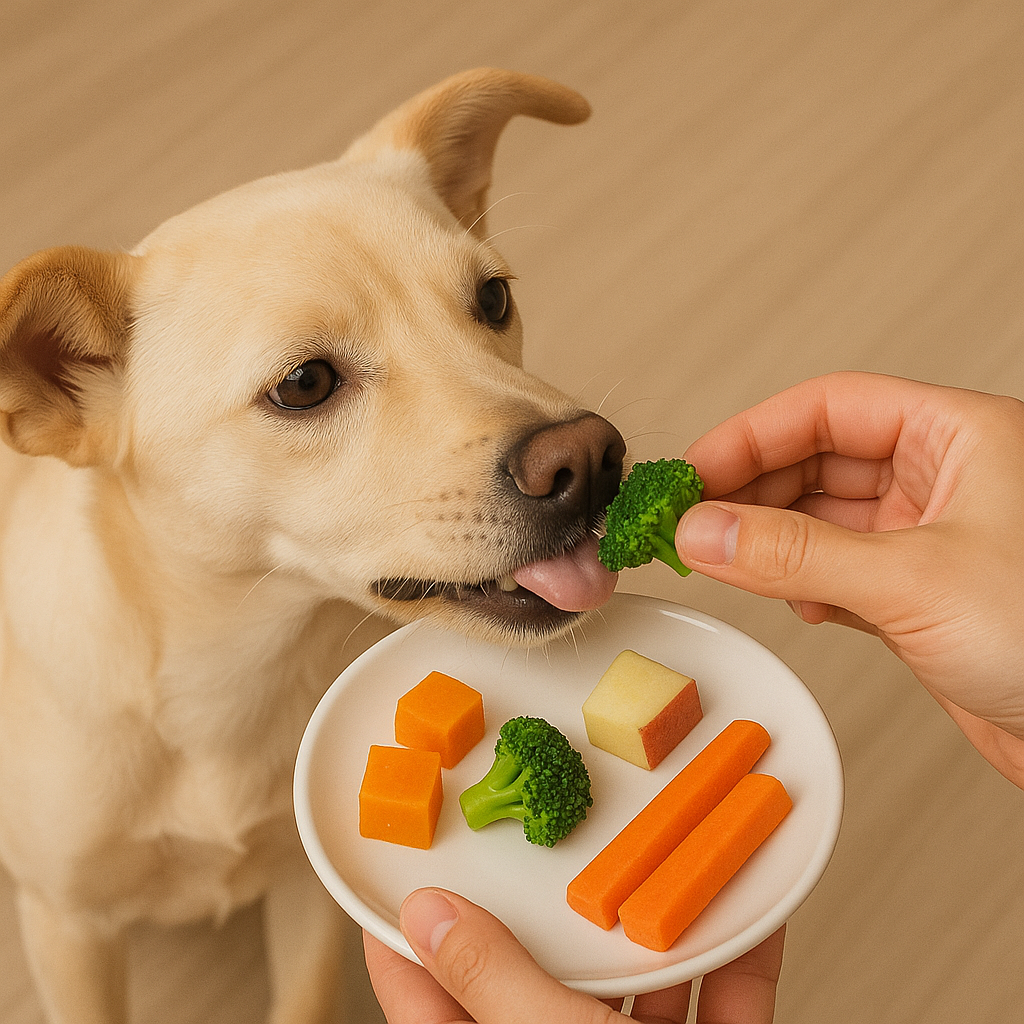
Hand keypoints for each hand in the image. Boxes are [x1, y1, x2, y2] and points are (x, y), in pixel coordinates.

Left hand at [363, 888, 784, 1022]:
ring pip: (634, 994)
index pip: (424, 1000)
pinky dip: (733, 962)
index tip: (407, 870)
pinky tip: (748, 906)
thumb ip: (491, 983)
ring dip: (655, 929)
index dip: (409, 935)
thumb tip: (424, 916)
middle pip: (539, 982)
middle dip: (557, 914)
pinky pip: (716, 1013)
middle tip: (552, 843)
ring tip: (657, 859)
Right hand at [675, 371, 1023, 786]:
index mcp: (961, 437)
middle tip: (692, 520)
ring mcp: (931, 542)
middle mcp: (945, 481)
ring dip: (770, 541)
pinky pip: (836, 572)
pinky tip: (792, 600)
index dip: (753, 435)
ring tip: (723, 558)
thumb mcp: (913, 580)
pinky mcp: (920, 599)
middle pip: (818, 461)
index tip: (694, 472)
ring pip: (822, 520)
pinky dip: (801, 584)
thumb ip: (796, 552)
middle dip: (752, 491)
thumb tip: (705, 528)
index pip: (831, 409)